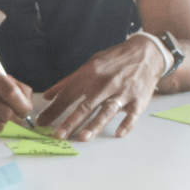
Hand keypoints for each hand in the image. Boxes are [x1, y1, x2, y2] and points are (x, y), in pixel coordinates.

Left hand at [36, 37, 163, 140]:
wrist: (147, 52)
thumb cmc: (114, 61)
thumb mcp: (90, 64)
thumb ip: (69, 82)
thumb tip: (48, 96)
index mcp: (91, 73)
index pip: (69, 94)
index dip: (54, 108)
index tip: (42, 122)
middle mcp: (106, 83)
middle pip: (86, 105)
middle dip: (71, 121)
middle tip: (58, 134)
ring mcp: (123, 91)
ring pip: (107, 110)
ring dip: (95, 124)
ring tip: (84, 137)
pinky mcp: (139, 99)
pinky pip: (132, 114)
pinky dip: (127, 123)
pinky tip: (119, 133)